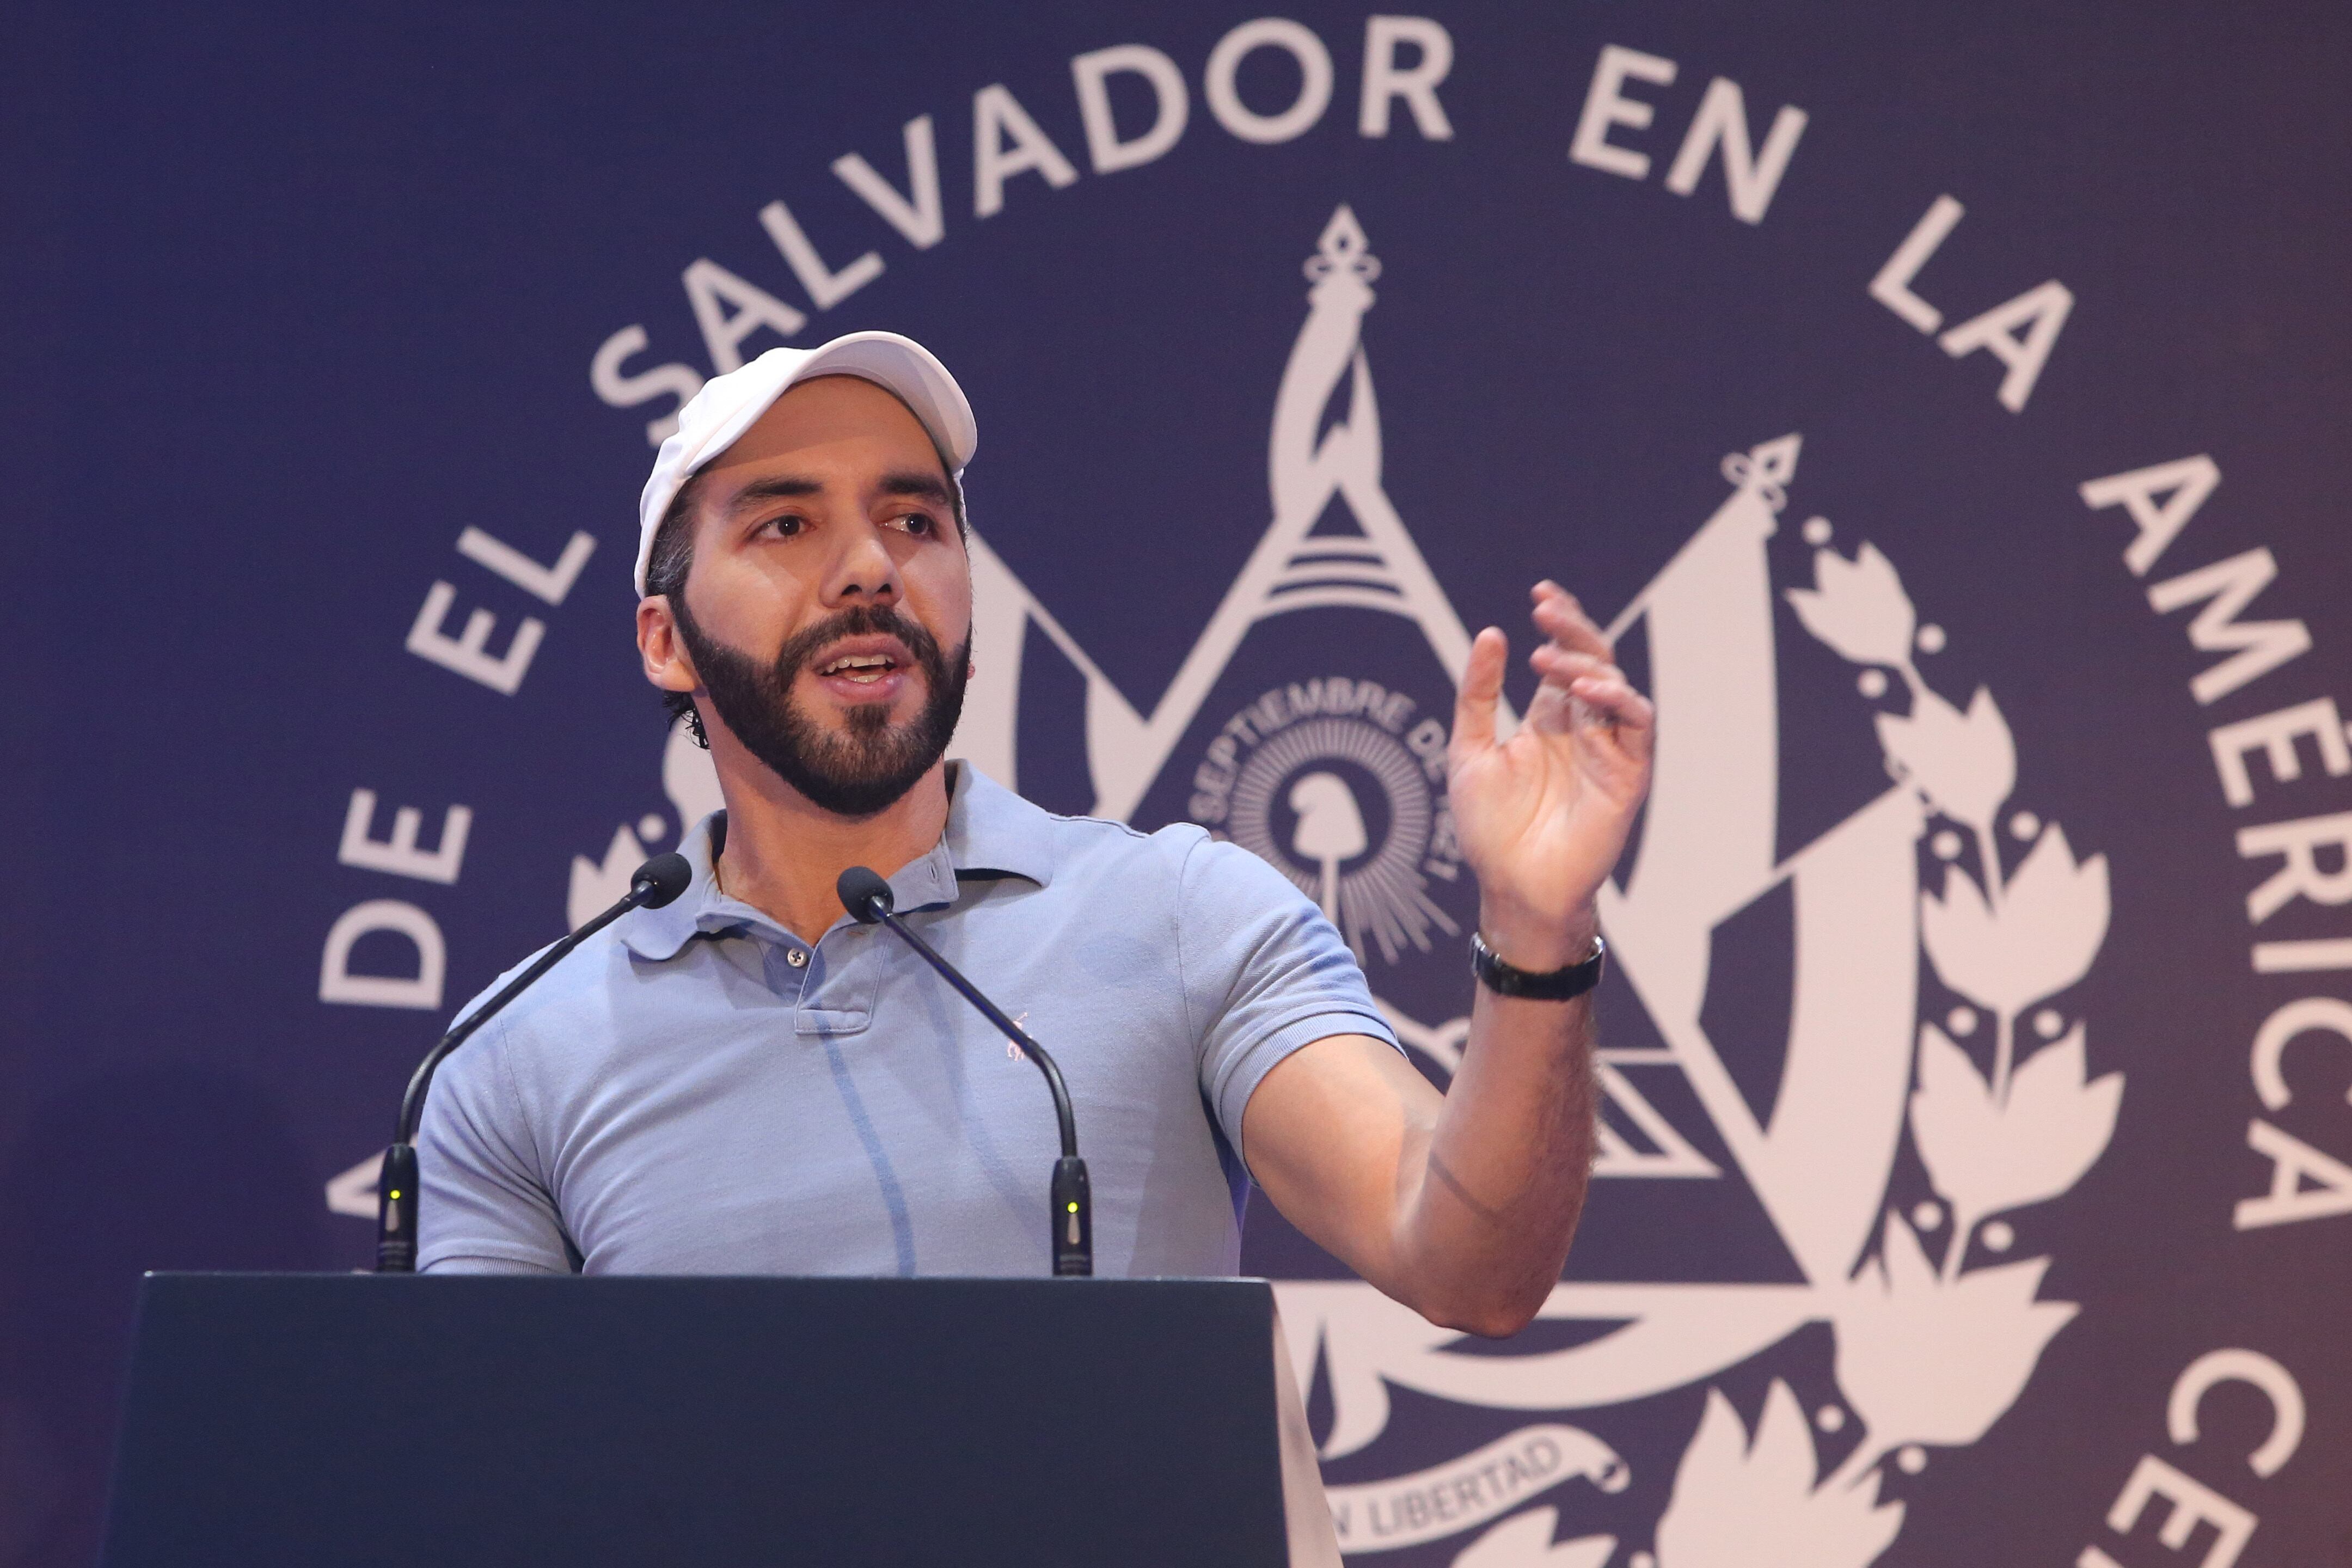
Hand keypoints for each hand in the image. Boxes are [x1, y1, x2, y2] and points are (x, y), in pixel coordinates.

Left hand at [1449, 582, 1655, 969]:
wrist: (1512, 886)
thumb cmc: (1490, 828)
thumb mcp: (1469, 751)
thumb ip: (1478, 695)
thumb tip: (1490, 634)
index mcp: (1549, 719)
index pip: (1563, 656)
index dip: (1560, 622)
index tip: (1540, 594)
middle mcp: (1583, 728)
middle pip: (1593, 661)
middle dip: (1573, 629)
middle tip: (1545, 608)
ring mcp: (1609, 749)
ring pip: (1615, 686)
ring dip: (1588, 663)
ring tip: (1550, 656)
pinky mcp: (1628, 774)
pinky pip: (1636, 724)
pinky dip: (1617, 700)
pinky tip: (1587, 690)